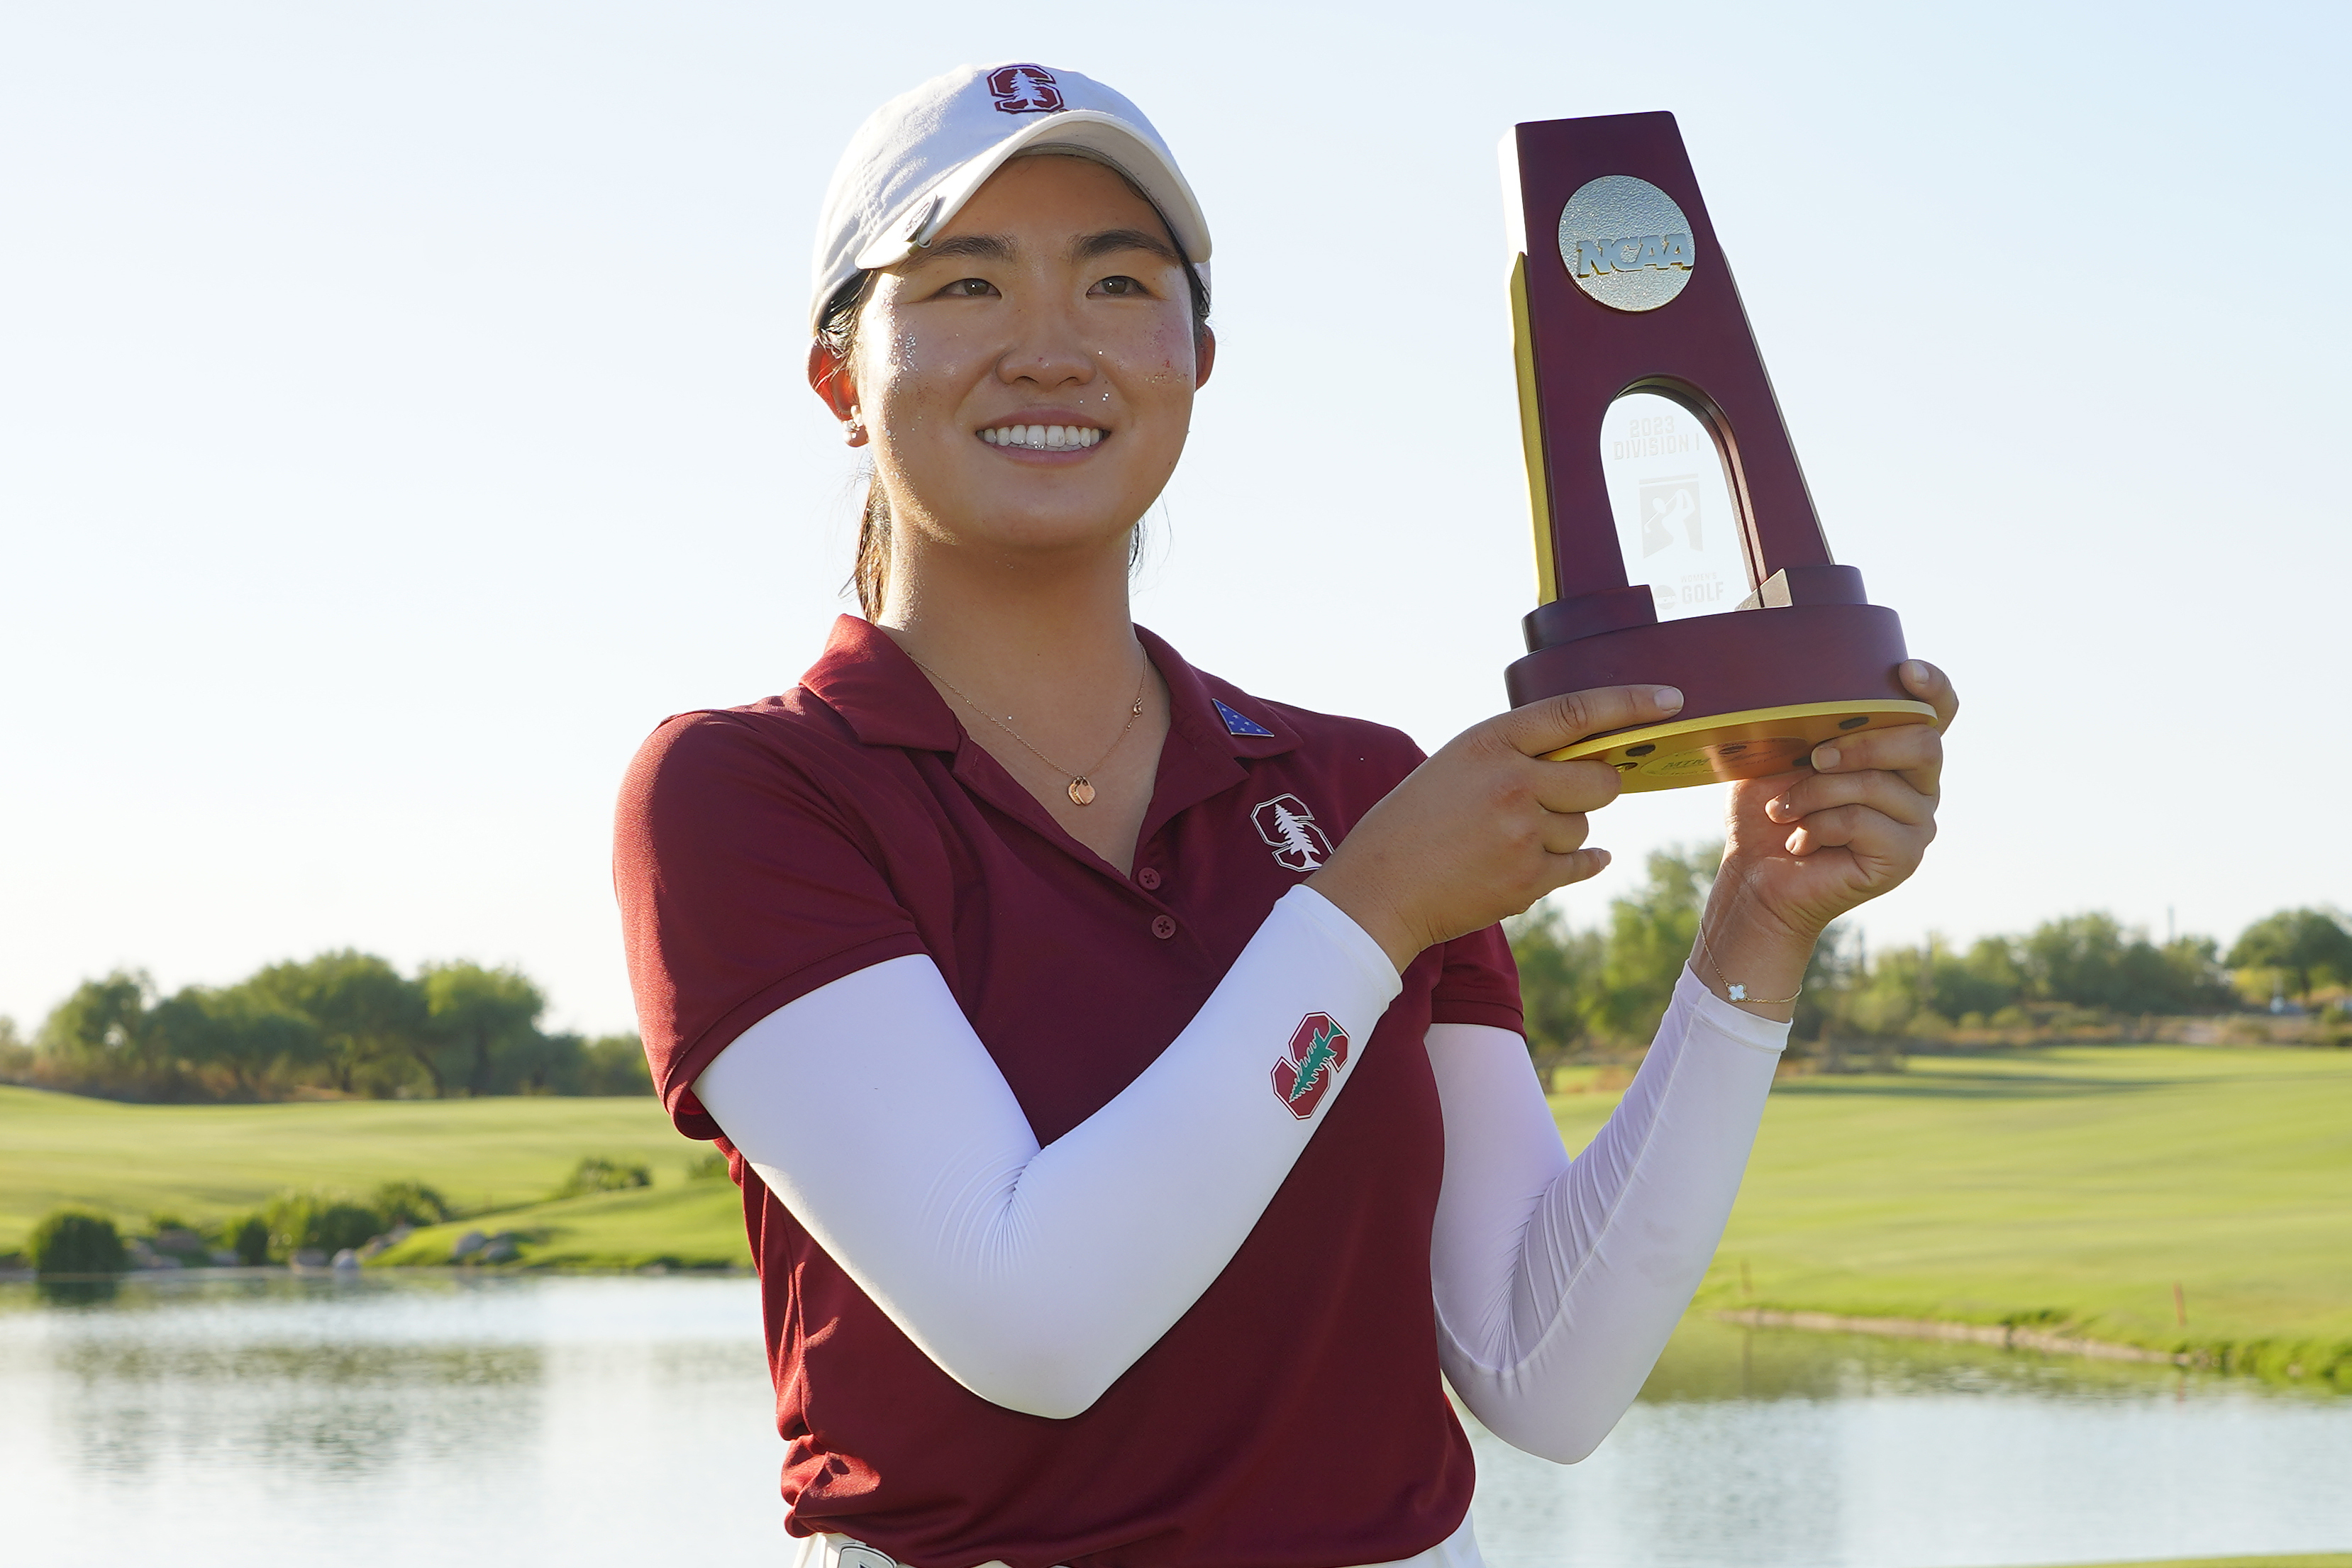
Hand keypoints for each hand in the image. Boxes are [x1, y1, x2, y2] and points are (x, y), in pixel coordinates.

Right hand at [1311, 684, 1686, 969]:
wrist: (1378, 892)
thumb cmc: (1410, 825)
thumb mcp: (1455, 767)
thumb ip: (1513, 756)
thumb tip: (1585, 759)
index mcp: (1489, 742)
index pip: (1576, 712)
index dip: (1629, 704)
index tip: (1669, 700)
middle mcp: (1512, 782)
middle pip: (1599, 779)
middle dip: (1593, 788)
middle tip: (1561, 797)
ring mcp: (1523, 833)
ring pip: (1585, 827)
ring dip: (1562, 832)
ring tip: (1509, 840)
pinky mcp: (1529, 879)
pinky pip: (1581, 865)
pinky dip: (1576, 865)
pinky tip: (1549, 861)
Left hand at [1697, 660, 1958, 1014]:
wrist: (1755, 877)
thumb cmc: (1767, 810)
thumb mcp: (1779, 752)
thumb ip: (1803, 718)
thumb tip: (1786, 670)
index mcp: (1897, 750)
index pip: (1939, 709)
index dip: (1932, 686)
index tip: (1904, 671)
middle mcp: (1920, 784)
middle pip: (1921, 740)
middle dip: (1860, 743)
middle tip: (1811, 757)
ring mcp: (1917, 823)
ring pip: (1879, 783)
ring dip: (1816, 793)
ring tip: (1782, 811)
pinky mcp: (1904, 858)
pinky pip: (1864, 822)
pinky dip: (1818, 826)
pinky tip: (1799, 841)